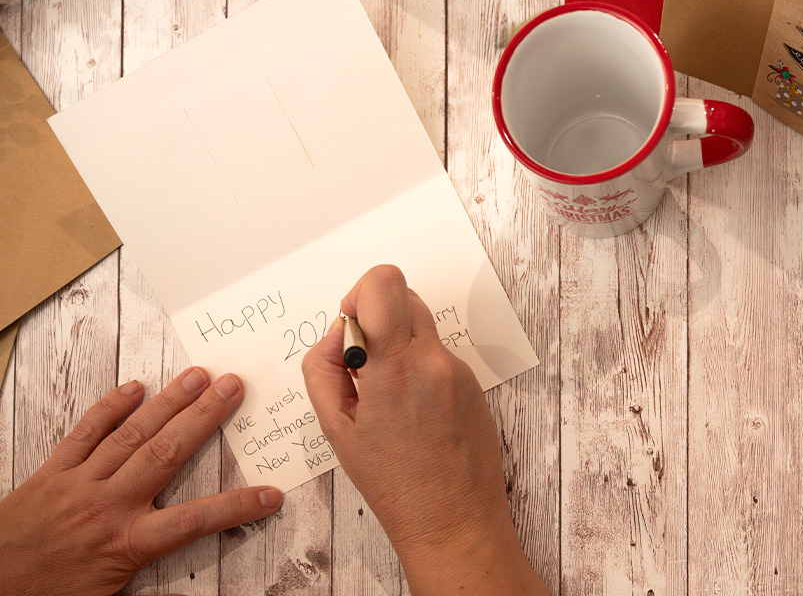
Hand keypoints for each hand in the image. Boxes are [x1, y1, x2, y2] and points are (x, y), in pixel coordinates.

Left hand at [0, 367, 282, 595]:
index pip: (196, 521)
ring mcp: (79, 484)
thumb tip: (188, 586)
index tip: (271, 494)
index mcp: (128, 544)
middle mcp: (109, 506)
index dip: (237, 506)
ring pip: (132, 435)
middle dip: (204, 417)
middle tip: (232, 386)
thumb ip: (148, 581)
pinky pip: (84, 433)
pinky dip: (109, 408)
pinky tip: (133, 387)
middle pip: (168, 454)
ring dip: (168, 402)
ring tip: (197, 375)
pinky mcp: (51, 473)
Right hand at [302, 265, 547, 594]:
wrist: (454, 522)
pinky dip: (418, 368)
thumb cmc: (394, 484)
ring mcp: (460, 371)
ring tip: (387, 398)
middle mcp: (434, 360)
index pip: (384, 283)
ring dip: (397, 345)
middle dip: (376, 318)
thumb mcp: (336, 428)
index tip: (352, 329)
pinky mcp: (474, 384)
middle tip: (363, 365)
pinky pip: (437, 355)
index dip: (359, 294)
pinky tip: (412, 412)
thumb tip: (338, 336)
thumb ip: (324, 368)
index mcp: (397, 367)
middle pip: (404, 295)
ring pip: (421, 326)